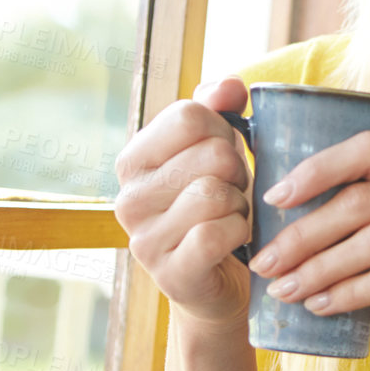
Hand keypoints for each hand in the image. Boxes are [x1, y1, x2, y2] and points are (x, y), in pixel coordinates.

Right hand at [113, 77, 253, 328]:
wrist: (220, 283)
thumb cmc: (218, 208)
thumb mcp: (215, 152)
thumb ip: (219, 109)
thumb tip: (231, 87)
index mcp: (133, 160)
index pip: (188, 114)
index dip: (223, 130)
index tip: (223, 154)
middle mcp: (128, 198)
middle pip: (211, 153)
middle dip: (239, 171)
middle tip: (233, 192)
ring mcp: (144, 239)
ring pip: (215, 192)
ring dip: (241, 204)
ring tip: (233, 215)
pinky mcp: (170, 273)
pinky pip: (218, 232)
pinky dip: (240, 231)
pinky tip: (235, 240)